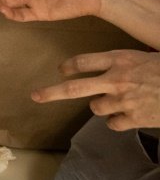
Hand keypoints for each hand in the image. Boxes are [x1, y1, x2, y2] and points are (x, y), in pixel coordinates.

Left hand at [31, 49, 159, 130]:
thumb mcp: (145, 56)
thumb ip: (124, 63)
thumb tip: (108, 67)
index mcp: (120, 58)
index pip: (83, 61)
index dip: (69, 66)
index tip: (61, 70)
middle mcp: (117, 79)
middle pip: (75, 87)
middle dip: (52, 92)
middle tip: (34, 96)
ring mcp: (124, 100)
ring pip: (96, 107)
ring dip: (102, 105)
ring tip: (120, 100)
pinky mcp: (135, 118)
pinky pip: (113, 123)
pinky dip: (117, 121)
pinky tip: (129, 115)